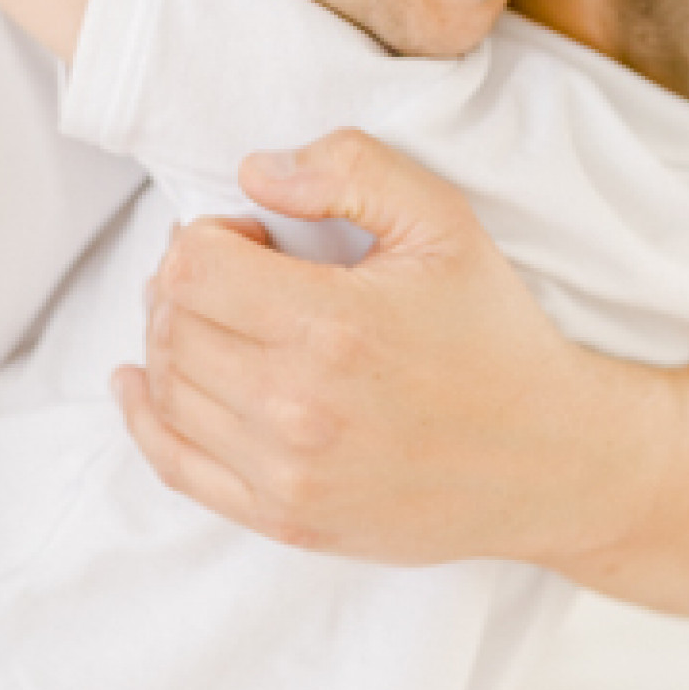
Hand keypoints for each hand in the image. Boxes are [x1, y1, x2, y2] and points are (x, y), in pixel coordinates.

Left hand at [114, 127, 651, 566]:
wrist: (549, 460)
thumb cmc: (493, 334)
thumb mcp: (443, 222)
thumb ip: (350, 170)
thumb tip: (253, 175)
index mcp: (332, 326)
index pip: (192, 267)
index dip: (209, 237)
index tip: (256, 241)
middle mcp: (298, 407)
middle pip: (172, 325)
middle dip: (184, 283)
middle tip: (233, 275)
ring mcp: (287, 473)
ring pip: (167, 390)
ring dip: (169, 341)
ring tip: (216, 321)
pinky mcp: (285, 519)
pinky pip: (176, 465)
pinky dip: (145, 418)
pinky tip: (139, 384)